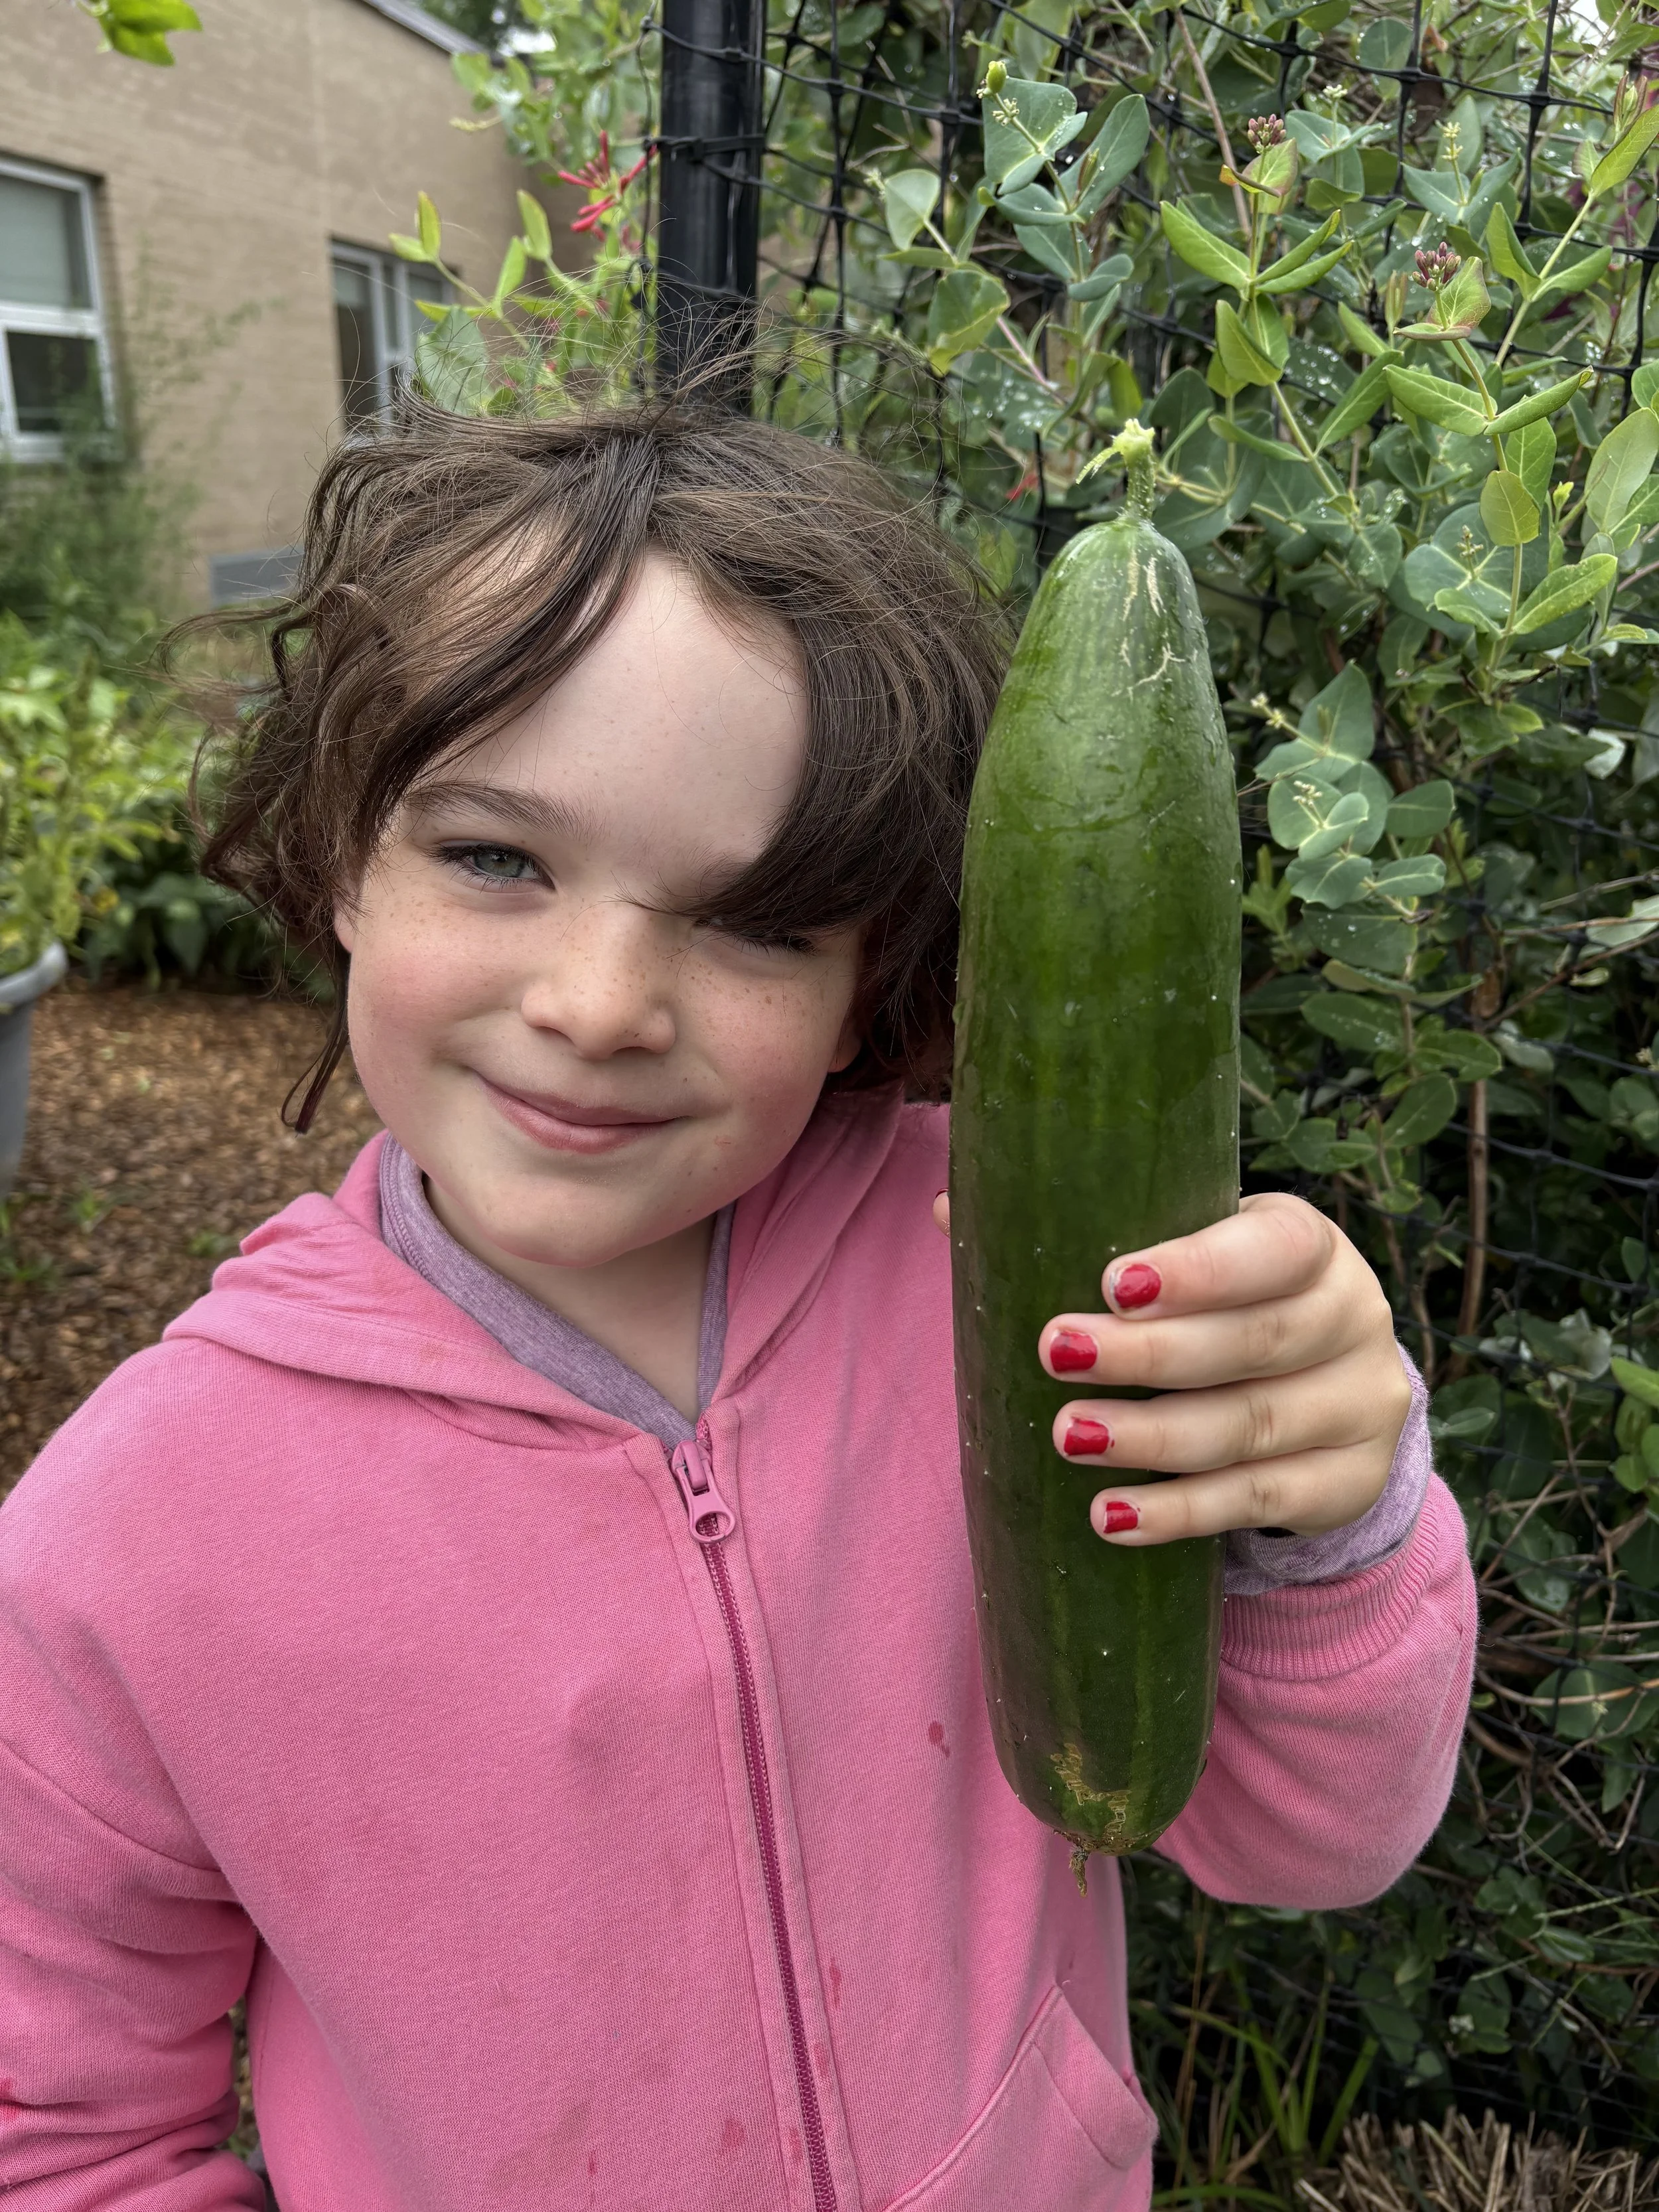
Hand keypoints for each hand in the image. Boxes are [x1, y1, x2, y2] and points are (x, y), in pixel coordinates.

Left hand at [931, 1189, 1410, 1546]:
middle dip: (1150, 1354)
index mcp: (1309, 1245)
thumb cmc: (1219, 1308)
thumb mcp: (1178, 1265)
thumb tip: (947, 1207)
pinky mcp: (1347, 1483)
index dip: (1200, 1267)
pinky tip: (1113, 1515)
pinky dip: (1182, 1511)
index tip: (1110, 1282)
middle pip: (1255, 1341)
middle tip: (1056, 1353)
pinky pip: (1261, 1500)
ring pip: (1251, 1427)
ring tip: (1068, 1437)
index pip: (1273, 1247)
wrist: (1321, 1393)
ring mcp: (1360, 1405)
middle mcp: (1353, 1316)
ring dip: (1152, 1437)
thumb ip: (1085, 1234)